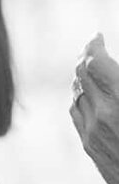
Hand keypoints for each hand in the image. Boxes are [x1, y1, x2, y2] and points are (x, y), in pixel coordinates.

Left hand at [69, 35, 118, 183]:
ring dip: (80, 78)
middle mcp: (104, 115)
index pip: (95, 62)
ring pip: (76, 94)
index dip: (94, 45)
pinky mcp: (89, 146)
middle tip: (92, 48)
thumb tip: (107, 69)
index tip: (97, 36)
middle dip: (86, 58)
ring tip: (89, 68)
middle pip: (81, 76)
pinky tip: (87, 94)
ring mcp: (93, 132)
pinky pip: (76, 114)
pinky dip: (79, 98)